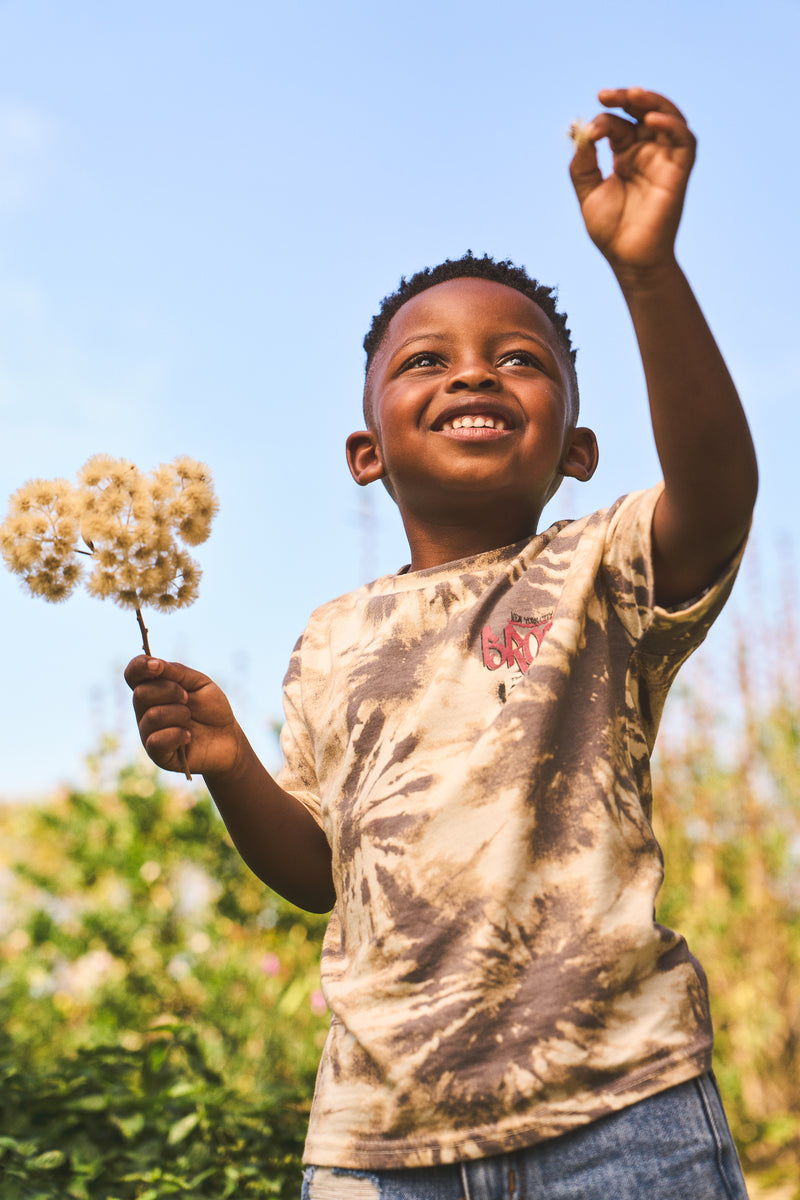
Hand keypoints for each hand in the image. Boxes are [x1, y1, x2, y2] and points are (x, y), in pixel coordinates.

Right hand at [124, 656, 242, 777]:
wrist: (228, 738)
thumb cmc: (212, 709)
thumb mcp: (199, 683)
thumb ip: (177, 672)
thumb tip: (154, 663)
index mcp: (153, 691)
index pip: (133, 675)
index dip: (139, 667)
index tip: (158, 666)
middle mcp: (145, 712)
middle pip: (141, 694)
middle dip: (170, 691)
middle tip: (187, 698)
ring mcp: (149, 734)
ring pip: (152, 716)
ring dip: (179, 714)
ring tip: (190, 719)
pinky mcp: (158, 755)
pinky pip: (156, 741)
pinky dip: (178, 734)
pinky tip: (189, 735)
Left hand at [569, 88, 695, 277]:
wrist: (630, 260)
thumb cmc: (610, 231)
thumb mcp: (588, 192)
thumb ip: (583, 163)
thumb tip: (583, 132)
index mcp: (625, 157)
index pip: (617, 124)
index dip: (602, 121)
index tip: (588, 134)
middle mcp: (646, 154)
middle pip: (643, 112)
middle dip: (626, 98)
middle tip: (605, 95)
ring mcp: (664, 160)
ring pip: (668, 118)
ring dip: (652, 102)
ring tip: (632, 95)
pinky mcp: (679, 171)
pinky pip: (685, 140)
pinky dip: (672, 126)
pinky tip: (652, 121)